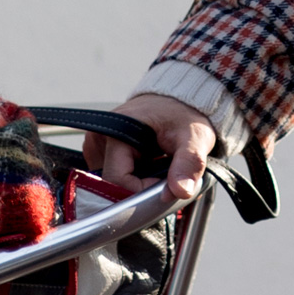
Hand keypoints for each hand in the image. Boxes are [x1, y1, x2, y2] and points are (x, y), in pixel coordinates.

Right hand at [86, 93, 217, 198]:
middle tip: (166, 180)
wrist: (178, 102)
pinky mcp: (104, 151)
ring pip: (114, 183)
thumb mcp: (194, 137)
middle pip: (113, 184)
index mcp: (116, 133)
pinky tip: (150, 168)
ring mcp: (99, 145)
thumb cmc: (184, 114)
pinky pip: (115, 175)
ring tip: (159, 170)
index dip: (142, 191)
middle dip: (141, 190)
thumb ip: (188, 164)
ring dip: (138, 185)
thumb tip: (180, 192)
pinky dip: (134, 179)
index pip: (118, 180)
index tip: (165, 187)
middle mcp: (101, 138)